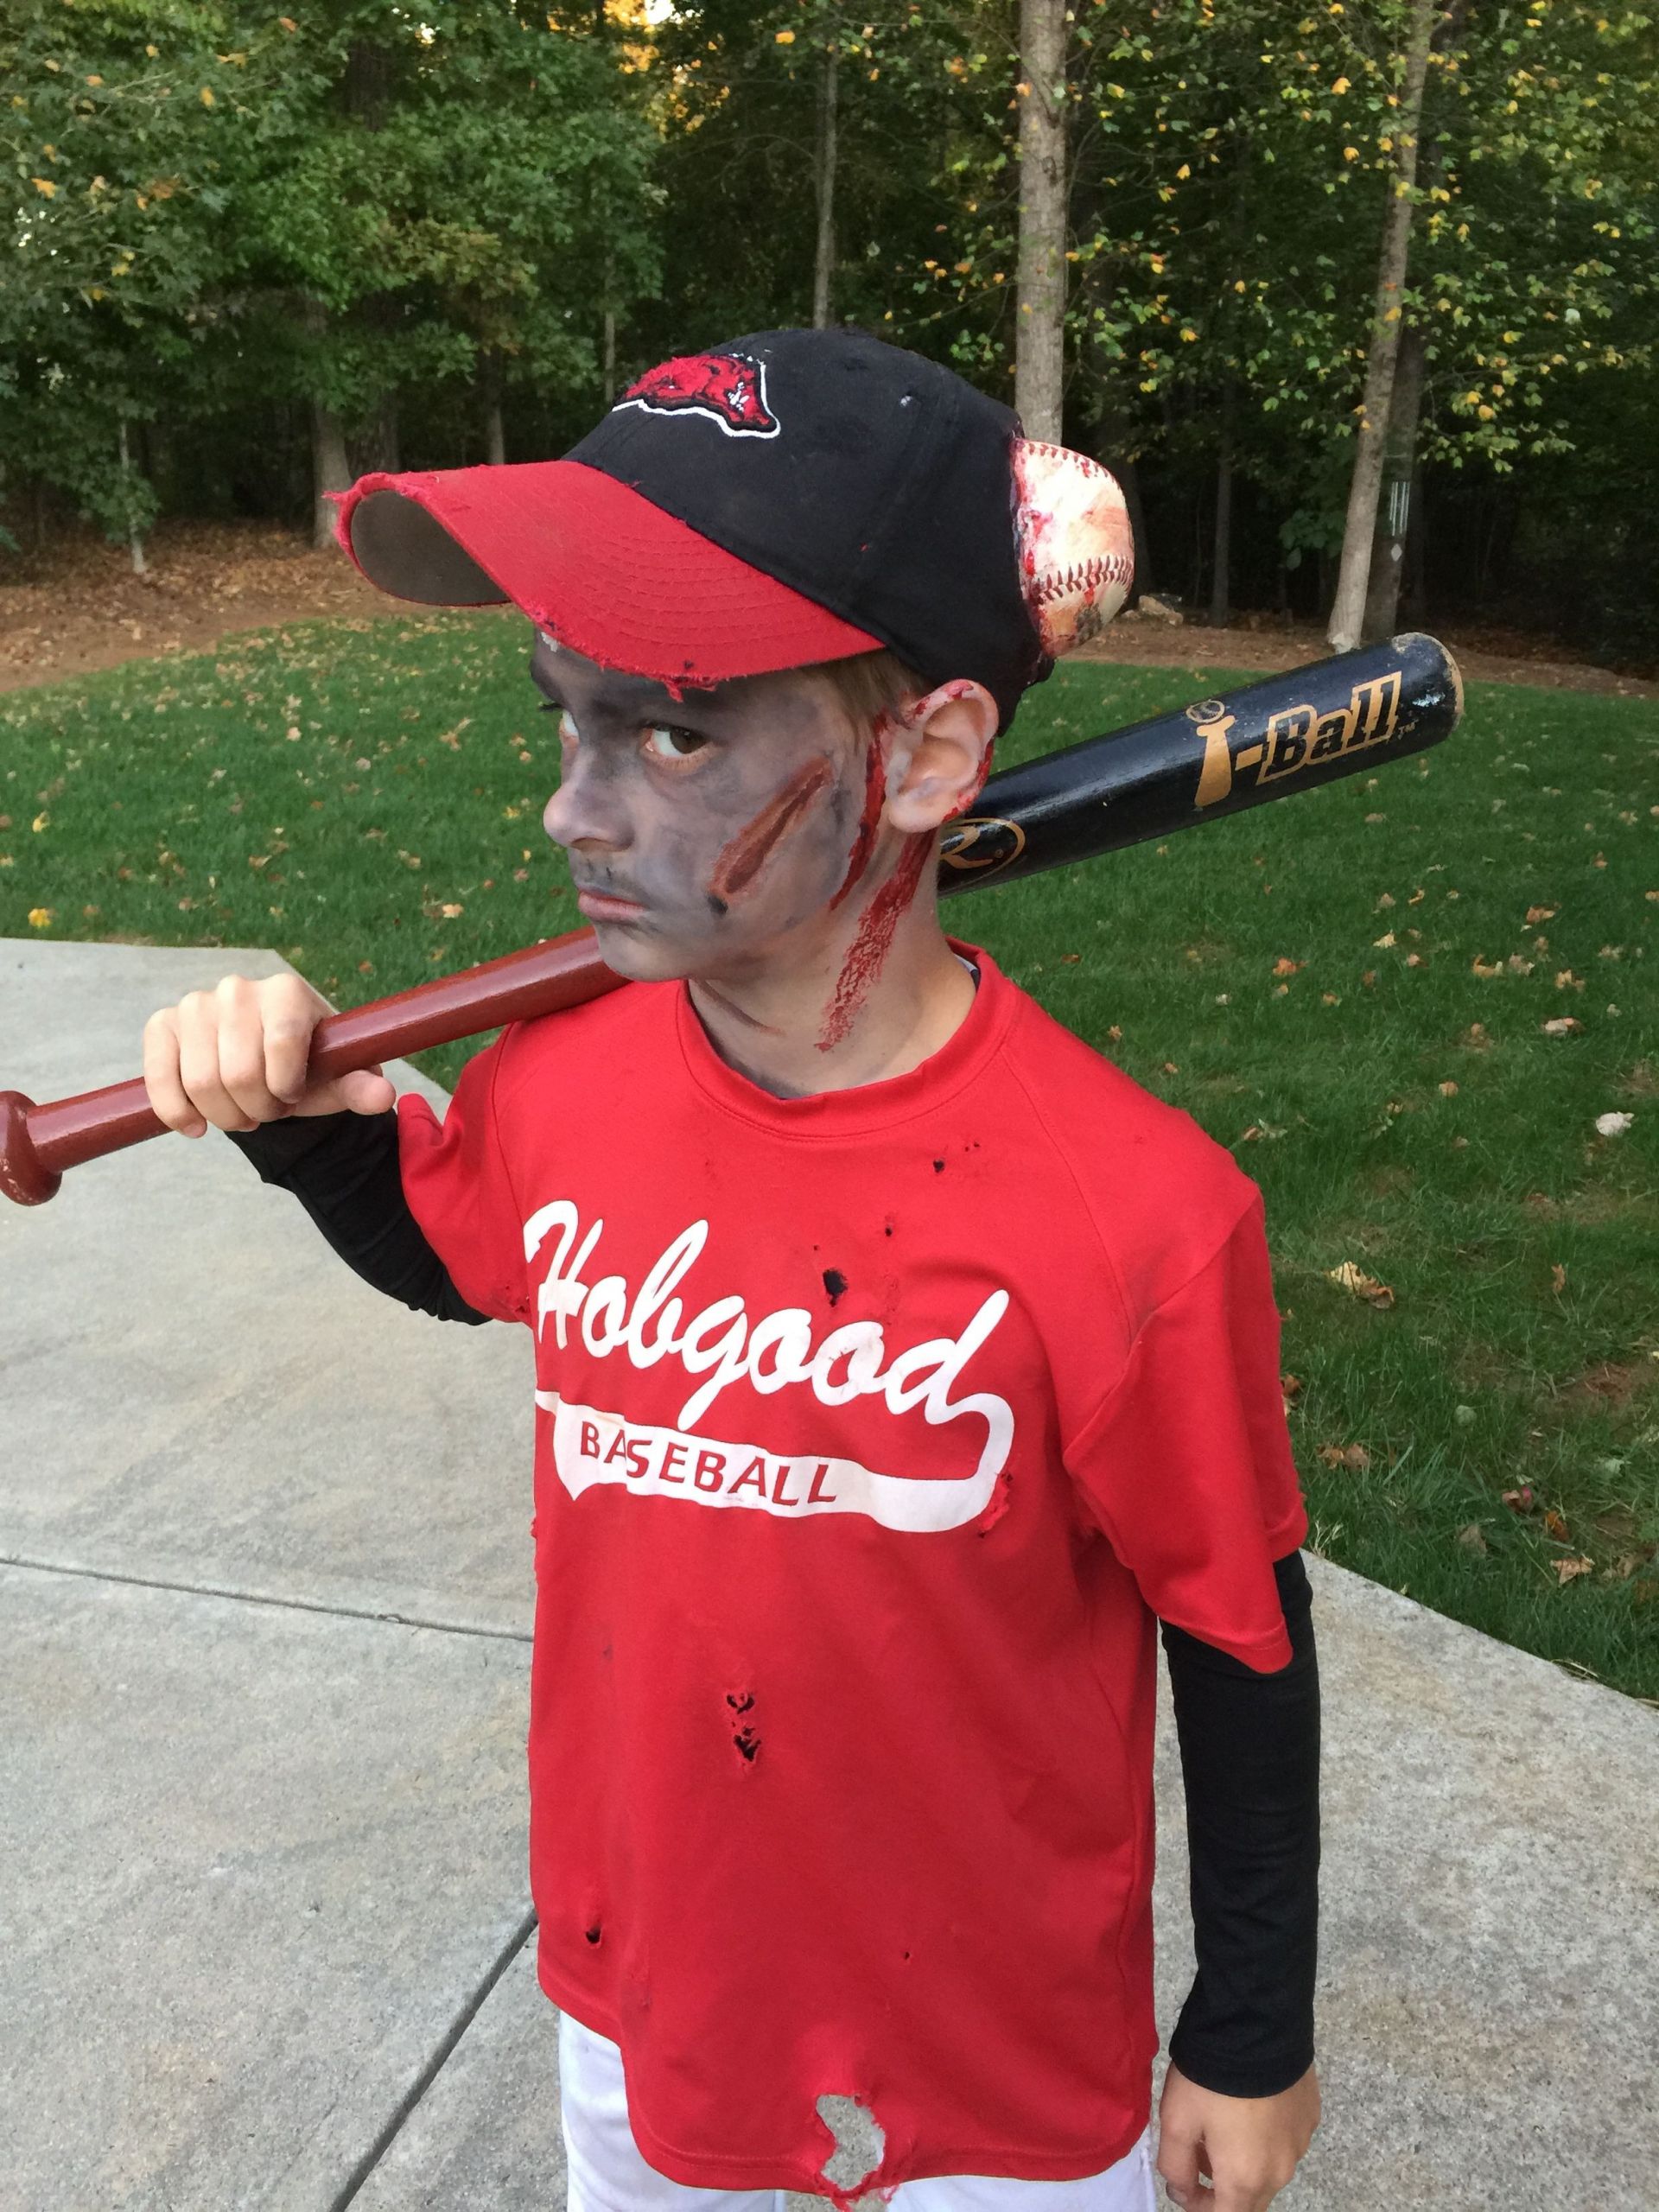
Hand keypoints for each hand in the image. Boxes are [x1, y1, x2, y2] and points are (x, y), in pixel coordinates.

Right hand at [142, 972, 395, 1136]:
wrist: (269, 1062)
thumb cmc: (310, 1067)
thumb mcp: (340, 1079)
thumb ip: (361, 1087)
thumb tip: (383, 1096)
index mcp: (286, 991)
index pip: (281, 1045)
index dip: (287, 1087)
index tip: (293, 1094)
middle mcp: (237, 988)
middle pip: (239, 1072)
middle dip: (258, 1109)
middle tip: (268, 1110)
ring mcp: (195, 1004)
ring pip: (200, 1082)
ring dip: (225, 1115)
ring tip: (243, 1111)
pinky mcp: (162, 1024)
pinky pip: (160, 1078)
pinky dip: (178, 1112)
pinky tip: (196, 1127)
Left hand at [1156, 2060, 1319, 2211]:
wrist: (1257, 2026)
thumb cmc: (1210, 2080)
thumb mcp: (1175, 2121)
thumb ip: (1175, 2167)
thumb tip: (1183, 2192)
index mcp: (1246, 2180)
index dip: (1201, 2208)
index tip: (1184, 2185)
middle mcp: (1280, 2172)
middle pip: (1251, 2199)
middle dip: (1222, 2187)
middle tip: (1199, 2150)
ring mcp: (1301, 2144)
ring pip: (1269, 2170)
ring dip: (1245, 2161)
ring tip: (1222, 2121)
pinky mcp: (1311, 2116)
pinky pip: (1285, 2140)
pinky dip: (1265, 2135)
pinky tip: (1250, 2104)